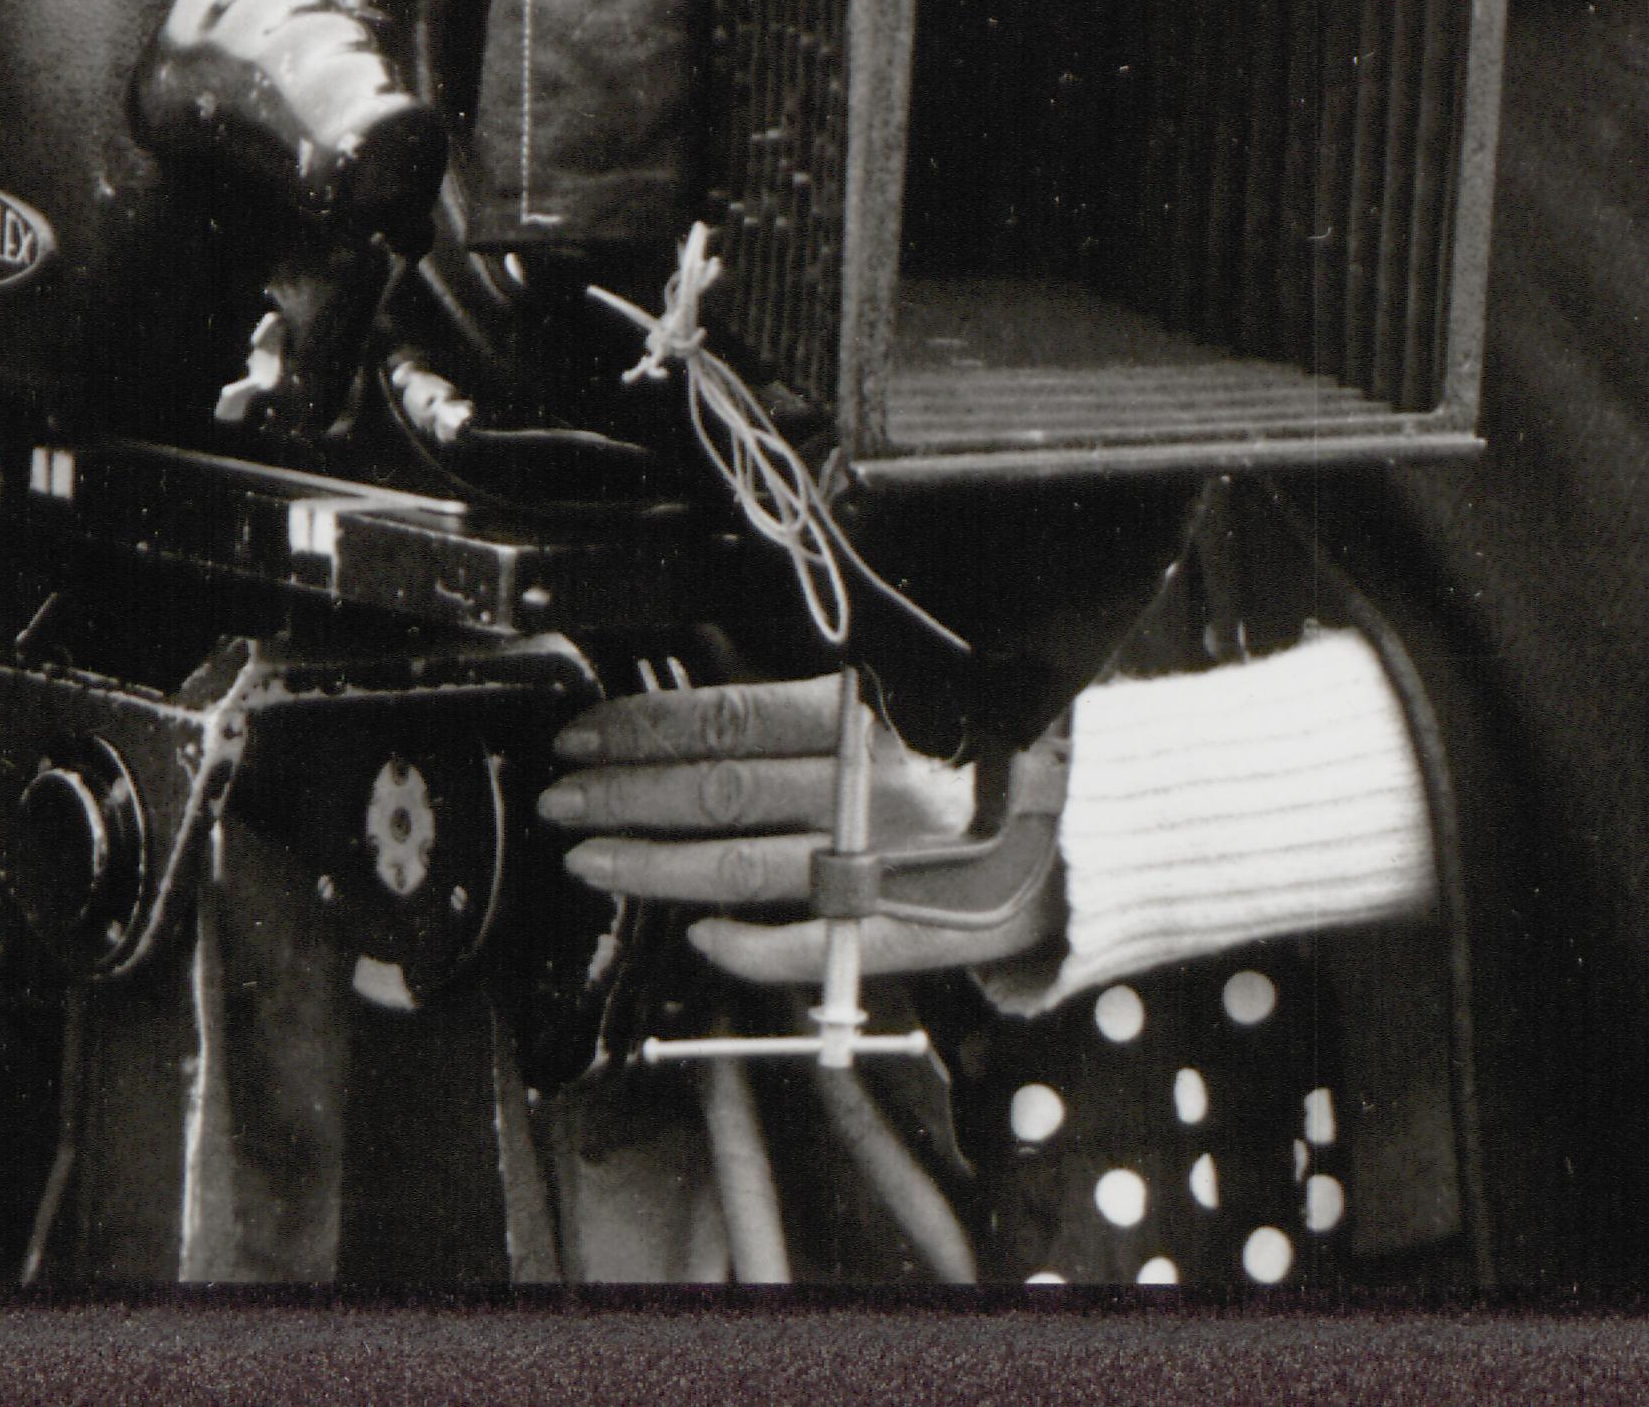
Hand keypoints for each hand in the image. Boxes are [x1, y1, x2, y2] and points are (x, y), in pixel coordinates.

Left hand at [540, 672, 1061, 987]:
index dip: (638, 731)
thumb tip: (699, 704)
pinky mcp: (895, 934)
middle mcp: (859, 788)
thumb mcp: (893, 709)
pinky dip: (740, 944)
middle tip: (562, 800)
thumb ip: (804, 712)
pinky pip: (800, 944)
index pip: (721, 719)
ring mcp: (876, 864)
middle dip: (622, 796)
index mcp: (857, 719)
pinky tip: (695, 935)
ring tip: (592, 859)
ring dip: (650, 864)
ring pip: (736, 865)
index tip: (582, 739)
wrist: (1086, 828)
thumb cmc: (982, 759)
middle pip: (713, 790)